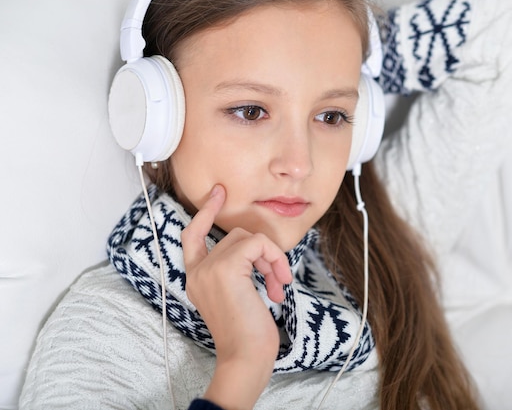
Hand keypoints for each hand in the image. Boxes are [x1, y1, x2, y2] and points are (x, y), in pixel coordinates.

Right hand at [181, 184, 292, 409]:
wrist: (246, 357)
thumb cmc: (247, 334)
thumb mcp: (238, 296)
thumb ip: (237, 271)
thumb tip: (257, 249)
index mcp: (196, 277)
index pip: (192, 235)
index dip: (205, 213)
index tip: (219, 193)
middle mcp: (196, 271)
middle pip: (234, 236)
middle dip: (262, 254)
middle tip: (276, 280)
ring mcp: (208, 269)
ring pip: (247, 238)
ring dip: (271, 259)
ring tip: (278, 285)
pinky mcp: (225, 268)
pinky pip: (257, 243)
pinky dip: (274, 258)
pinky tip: (278, 284)